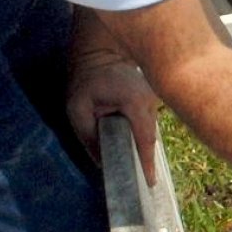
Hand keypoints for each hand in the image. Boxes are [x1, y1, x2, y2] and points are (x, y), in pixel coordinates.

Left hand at [66, 51, 161, 185]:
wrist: (100, 49)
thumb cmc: (86, 78)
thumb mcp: (77, 108)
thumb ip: (88, 136)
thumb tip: (101, 164)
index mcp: (134, 103)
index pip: (145, 138)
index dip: (147, 162)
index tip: (149, 182)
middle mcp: (150, 102)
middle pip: (149, 137)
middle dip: (144, 158)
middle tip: (141, 180)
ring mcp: (154, 100)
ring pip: (149, 130)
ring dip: (142, 145)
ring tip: (137, 165)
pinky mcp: (153, 99)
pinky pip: (147, 122)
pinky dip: (141, 134)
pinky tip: (133, 143)